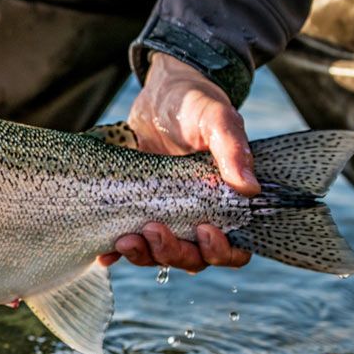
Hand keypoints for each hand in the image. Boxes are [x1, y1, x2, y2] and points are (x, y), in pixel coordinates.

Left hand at [96, 52, 254, 272]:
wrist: (161, 95)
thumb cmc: (196, 106)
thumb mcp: (216, 119)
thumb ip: (232, 149)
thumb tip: (248, 187)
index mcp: (225, 204)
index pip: (233, 250)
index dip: (220, 251)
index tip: (203, 229)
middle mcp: (197, 217)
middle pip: (192, 258)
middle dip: (173, 252)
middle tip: (153, 229)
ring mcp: (166, 217)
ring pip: (161, 256)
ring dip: (146, 254)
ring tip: (125, 239)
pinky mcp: (137, 211)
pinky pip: (130, 242)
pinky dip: (117, 253)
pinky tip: (105, 253)